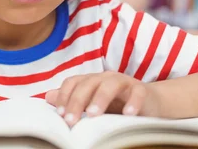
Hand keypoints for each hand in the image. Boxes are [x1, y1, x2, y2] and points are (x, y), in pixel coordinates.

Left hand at [45, 71, 160, 126]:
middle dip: (77, 101)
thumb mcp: (92, 103)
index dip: (65, 96)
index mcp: (92, 81)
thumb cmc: (117, 104)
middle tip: (70, 120)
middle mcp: (105, 78)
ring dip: (100, 99)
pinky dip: (133, 103)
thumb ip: (72, 99)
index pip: (73, 82)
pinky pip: (137, 93)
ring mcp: (124, 82)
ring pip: (110, 84)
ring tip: (92, 115)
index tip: (60, 114)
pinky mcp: (142, 90)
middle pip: (88, 83)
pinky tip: (128, 114)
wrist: (149, 102)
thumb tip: (48, 96)